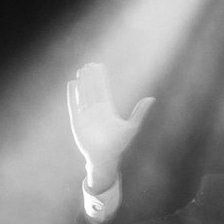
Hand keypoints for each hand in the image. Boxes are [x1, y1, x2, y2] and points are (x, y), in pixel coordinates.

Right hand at [67, 62, 154, 192]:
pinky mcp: (77, 121)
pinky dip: (72, 95)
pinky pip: (73, 105)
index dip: (101, 77)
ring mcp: (86, 115)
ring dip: (82, 83)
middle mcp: (96, 110)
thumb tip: (152, 98)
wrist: (104, 158)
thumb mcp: (131, 127)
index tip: (99, 66)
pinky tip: (72, 84)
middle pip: (92, 89)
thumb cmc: (118, 145)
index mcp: (107, 109)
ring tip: (81, 71)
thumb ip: (140, 112)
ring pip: (83, 94)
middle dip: (91, 77)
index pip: (103, 89)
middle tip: (89, 64)